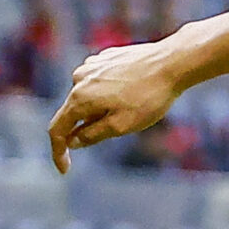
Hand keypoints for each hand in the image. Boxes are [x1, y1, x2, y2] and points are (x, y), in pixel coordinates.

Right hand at [49, 40, 182, 172]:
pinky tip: (132, 93)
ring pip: (87, 97)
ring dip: (100, 110)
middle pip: (73, 112)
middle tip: (122, 128)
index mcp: (80, 98)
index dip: (58, 152)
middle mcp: (79, 78)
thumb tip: (72, 141)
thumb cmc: (149, 97)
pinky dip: (107, 94)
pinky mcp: (104, 58)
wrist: (171, 63)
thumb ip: (92, 135)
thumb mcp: (121, 126)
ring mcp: (91, 65)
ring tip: (133, 107)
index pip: (57, 130)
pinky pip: (98, 83)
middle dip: (88, 127)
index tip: (65, 170)